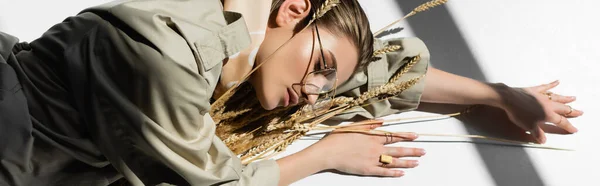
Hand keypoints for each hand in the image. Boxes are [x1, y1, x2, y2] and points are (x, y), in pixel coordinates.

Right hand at [307, 120, 424, 176]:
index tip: (416, 136)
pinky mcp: (367, 170)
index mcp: (372, 137)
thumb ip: (370, 124)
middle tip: (424, 151)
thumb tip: (383, 121)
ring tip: (417, 163)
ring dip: (406, 162)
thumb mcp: (354, 126)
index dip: (405, 136)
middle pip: (398, 150)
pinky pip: (383, 172)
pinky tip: (402, 174)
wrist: (328, 152)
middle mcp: (376, 148)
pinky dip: (393, 173)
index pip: (393, 136)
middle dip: (412, 150)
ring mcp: (372, 160)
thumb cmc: (338, 138)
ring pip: (393, 162)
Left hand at [499, 80, 582, 142]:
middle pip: (563, 108)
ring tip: (573, 98)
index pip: (561, 122)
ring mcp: (541, 96)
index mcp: (548, 114)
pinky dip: (551, 84)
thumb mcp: (529, 127)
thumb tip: (543, 140)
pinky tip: (557, 82)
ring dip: (565, 98)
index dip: (568, 126)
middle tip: (580, 112)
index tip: (574, 129)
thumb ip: (538, 134)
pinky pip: (545, 87)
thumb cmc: (519, 114)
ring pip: (557, 97)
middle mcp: (548, 105)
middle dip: (572, 111)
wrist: (509, 99)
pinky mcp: (534, 90)